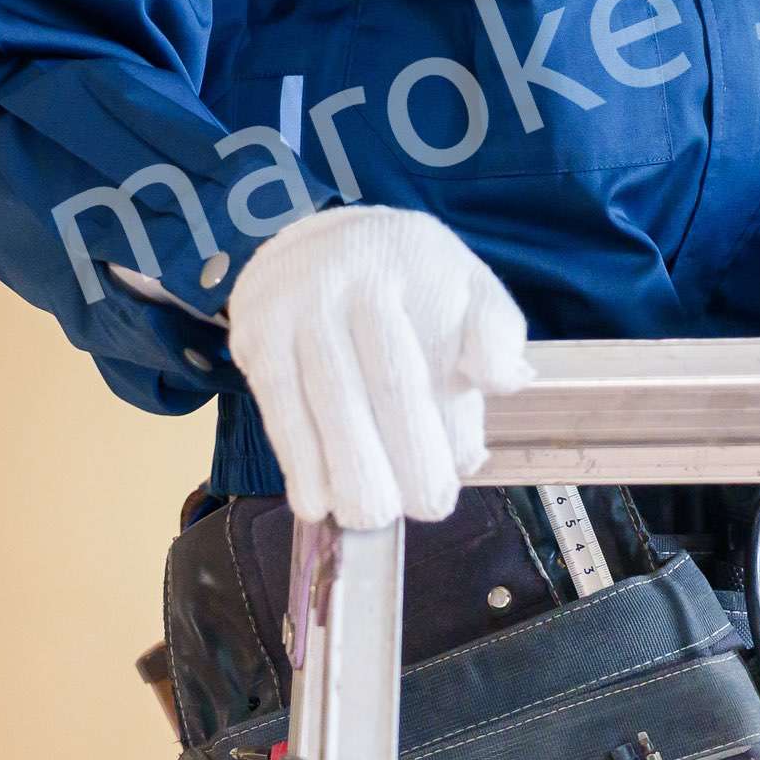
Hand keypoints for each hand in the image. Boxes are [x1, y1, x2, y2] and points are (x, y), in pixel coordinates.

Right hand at [228, 206, 533, 528]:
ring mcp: (291, 305)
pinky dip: (297, 460)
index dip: (444, 422)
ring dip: (345, 469)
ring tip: (370, 517)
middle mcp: (342, 279)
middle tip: (426, 507)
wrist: (317, 241)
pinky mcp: (255, 333)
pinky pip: (277, 406)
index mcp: (408, 263)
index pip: (431, 353)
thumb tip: (503, 381)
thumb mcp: (467, 285)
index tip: (461, 470)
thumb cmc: (409, 279)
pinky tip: (315, 501)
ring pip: (320, 399)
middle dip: (403, 453)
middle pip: (376, 380)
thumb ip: (496, 333)